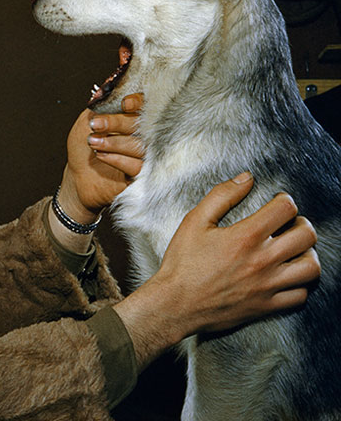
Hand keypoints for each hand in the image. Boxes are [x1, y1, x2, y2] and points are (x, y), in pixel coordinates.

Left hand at [61, 93, 143, 218]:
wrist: (78, 176)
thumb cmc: (82, 148)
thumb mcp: (86, 122)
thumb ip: (98, 106)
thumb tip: (106, 90)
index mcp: (131, 119)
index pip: (145, 106)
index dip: (138, 103)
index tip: (124, 104)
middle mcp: (142, 136)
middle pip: (142, 125)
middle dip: (117, 123)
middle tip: (95, 125)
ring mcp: (143, 156)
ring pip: (140, 146)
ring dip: (114, 143)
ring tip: (94, 143)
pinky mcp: (140, 175)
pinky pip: (138, 166)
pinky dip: (118, 159)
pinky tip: (102, 156)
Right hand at [113, 173, 319, 369]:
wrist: (174, 304)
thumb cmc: (182, 264)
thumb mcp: (194, 222)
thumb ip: (221, 196)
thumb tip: (245, 179)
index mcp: (245, 237)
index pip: (285, 209)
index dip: (284, 200)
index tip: (278, 203)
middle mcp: (262, 261)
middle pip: (306, 235)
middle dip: (300, 224)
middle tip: (288, 225)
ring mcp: (268, 285)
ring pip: (311, 267)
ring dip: (306, 254)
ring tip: (293, 250)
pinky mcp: (266, 306)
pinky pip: (300, 295)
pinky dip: (298, 284)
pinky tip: (285, 275)